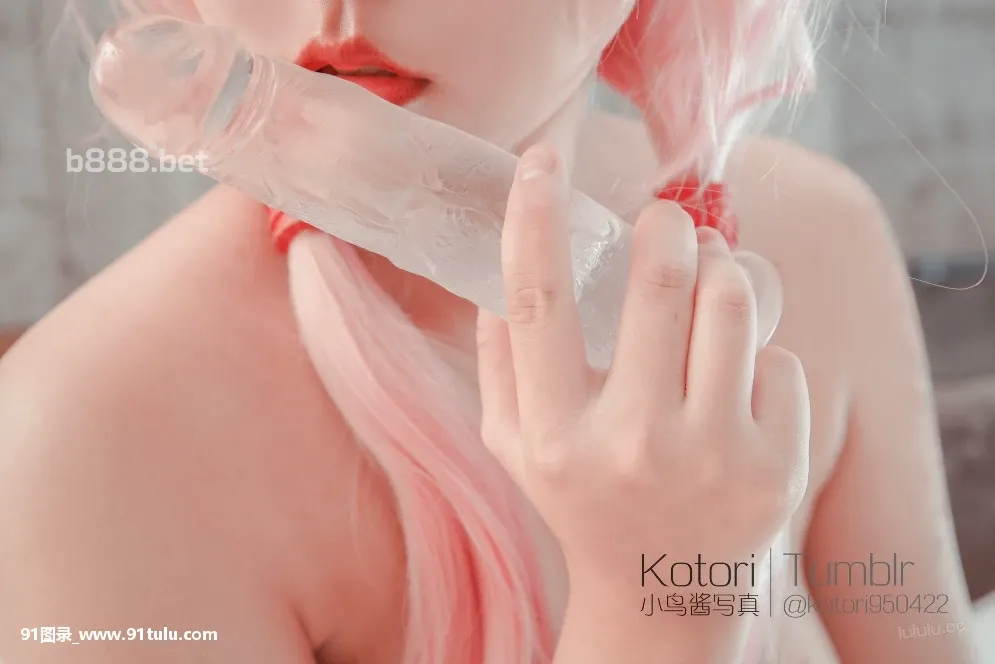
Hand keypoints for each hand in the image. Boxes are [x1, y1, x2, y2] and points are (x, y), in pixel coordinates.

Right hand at [476, 144, 810, 591]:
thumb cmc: (583, 504)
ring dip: (719, 270)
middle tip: (665, 221)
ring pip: (730, 305)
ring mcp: (711, 459)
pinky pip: (778, 360)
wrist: (661, 598)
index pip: (538, 304)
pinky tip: (737, 387)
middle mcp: (631, 446)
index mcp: (555, 436)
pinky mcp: (777, 469)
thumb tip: (494, 280)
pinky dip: (756, 355)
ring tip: (707, 279)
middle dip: (666, 226)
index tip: (543, 159)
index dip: (534, 219)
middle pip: (658, 283)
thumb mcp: (517, 449)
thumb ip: (496, 367)